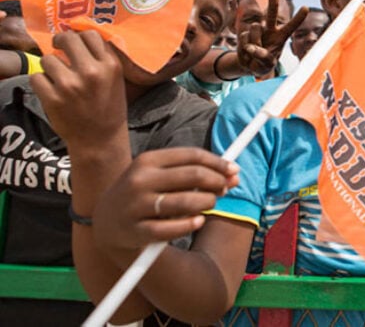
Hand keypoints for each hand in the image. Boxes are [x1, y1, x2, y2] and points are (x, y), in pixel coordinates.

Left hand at [30, 30, 125, 149]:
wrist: (100, 140)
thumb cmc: (109, 108)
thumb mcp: (116, 80)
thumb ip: (103, 59)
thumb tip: (82, 37)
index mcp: (110, 66)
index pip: (90, 35)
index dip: (80, 37)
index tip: (75, 44)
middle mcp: (91, 72)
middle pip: (67, 40)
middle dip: (60, 42)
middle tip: (59, 48)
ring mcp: (70, 85)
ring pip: (48, 59)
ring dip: (50, 66)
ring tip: (57, 77)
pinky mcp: (53, 98)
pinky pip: (37, 77)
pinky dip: (41, 82)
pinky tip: (50, 89)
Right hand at [93, 147, 239, 251]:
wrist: (105, 224)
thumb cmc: (145, 194)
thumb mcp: (160, 176)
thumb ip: (193, 172)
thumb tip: (234, 173)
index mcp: (146, 160)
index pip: (192, 155)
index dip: (218, 162)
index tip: (234, 170)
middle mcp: (139, 181)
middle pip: (192, 175)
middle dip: (217, 181)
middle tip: (226, 189)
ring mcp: (136, 207)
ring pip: (186, 202)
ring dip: (207, 203)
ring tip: (210, 204)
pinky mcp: (136, 232)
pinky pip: (172, 229)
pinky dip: (191, 224)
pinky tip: (198, 221)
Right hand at [238, 0, 307, 76]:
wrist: (249, 65)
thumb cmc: (263, 64)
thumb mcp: (267, 65)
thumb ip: (263, 58)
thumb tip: (252, 48)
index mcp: (281, 37)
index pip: (291, 27)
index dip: (298, 18)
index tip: (306, 8)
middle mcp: (270, 30)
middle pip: (272, 15)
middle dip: (272, 2)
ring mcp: (257, 31)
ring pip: (255, 28)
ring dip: (254, 42)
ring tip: (255, 52)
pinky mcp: (245, 33)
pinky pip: (244, 37)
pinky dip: (244, 47)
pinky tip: (247, 51)